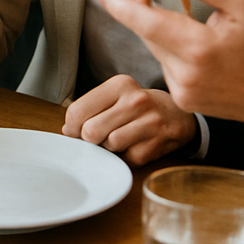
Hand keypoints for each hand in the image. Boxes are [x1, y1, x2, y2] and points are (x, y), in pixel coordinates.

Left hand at [63, 75, 196, 164]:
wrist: (176, 115)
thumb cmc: (137, 106)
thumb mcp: (115, 96)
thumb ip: (90, 108)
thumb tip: (67, 131)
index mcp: (120, 85)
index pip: (78, 110)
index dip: (72, 126)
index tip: (76, 129)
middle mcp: (135, 101)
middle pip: (91, 131)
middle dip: (90, 138)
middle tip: (98, 135)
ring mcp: (148, 123)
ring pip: (109, 145)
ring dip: (109, 147)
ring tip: (118, 138)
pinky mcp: (156, 145)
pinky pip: (126, 158)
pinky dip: (125, 157)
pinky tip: (133, 145)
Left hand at [96, 0, 243, 146]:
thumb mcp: (243, 3)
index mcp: (198, 49)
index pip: (146, 22)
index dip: (120, 5)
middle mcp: (185, 75)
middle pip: (148, 33)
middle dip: (142, 9)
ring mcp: (183, 92)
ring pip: (155, 48)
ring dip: (159, 29)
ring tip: (186, 19)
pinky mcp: (184, 100)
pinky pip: (165, 64)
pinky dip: (170, 48)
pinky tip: (193, 42)